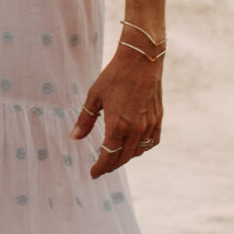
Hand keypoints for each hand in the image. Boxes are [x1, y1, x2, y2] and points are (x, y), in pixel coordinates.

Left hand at [72, 41, 163, 180]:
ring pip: (138, 151)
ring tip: (116, 156)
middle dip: (111, 166)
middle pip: (122, 158)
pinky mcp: (159, 118)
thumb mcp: (94, 96)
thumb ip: (85, 120)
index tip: (93, 173)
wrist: (142, 59)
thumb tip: (74, 138)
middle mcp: (135, 129)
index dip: (100, 168)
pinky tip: (136, 146)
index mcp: (117, 125)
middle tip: (102, 168)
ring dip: (126, 157)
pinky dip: (143, 148)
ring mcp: (149, 124)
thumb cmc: (115, 75)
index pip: (107, 156)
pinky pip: (152, 142)